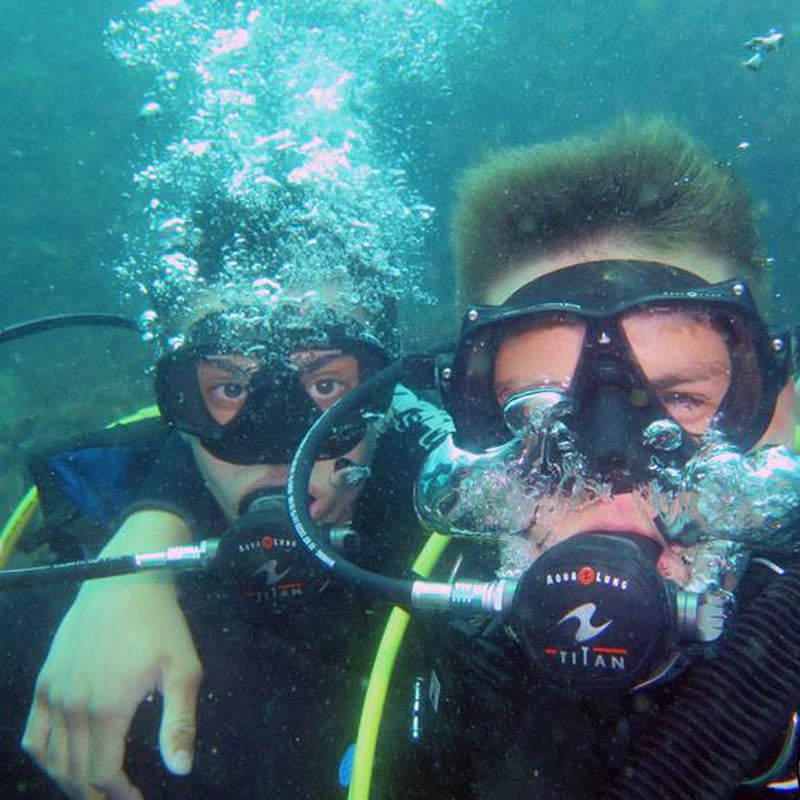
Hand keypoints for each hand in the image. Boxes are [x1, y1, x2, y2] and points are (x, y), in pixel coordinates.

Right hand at [21, 512, 201, 799]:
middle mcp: (72, 706)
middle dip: (96, 794)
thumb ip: (179, 722)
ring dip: (68, 780)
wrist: (126, 580)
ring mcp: (53, 692)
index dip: (118, 794)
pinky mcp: (45, 679)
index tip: (137, 799)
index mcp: (107, 708)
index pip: (102, 772)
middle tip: (118, 798)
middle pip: (74, 771)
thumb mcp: (183, 669)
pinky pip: (33, 732)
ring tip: (94, 788)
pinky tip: (59, 760)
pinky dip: (43, 755)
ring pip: (50, 757)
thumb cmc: (161, 623)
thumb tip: (180, 770)